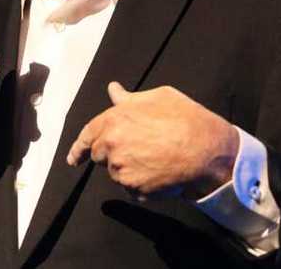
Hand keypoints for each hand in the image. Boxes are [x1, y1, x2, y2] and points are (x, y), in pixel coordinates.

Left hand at [66, 82, 238, 200]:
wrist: (207, 151)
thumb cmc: (186, 119)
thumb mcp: (159, 97)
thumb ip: (129, 98)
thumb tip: (113, 90)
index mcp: (114, 120)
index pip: (87, 135)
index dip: (78, 147)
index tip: (72, 158)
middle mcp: (112, 146)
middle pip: (100, 156)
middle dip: (112, 154)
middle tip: (137, 150)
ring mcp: (121, 170)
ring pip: (117, 173)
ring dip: (129, 168)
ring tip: (156, 158)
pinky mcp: (134, 189)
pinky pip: (131, 189)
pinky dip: (141, 184)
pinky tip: (160, 172)